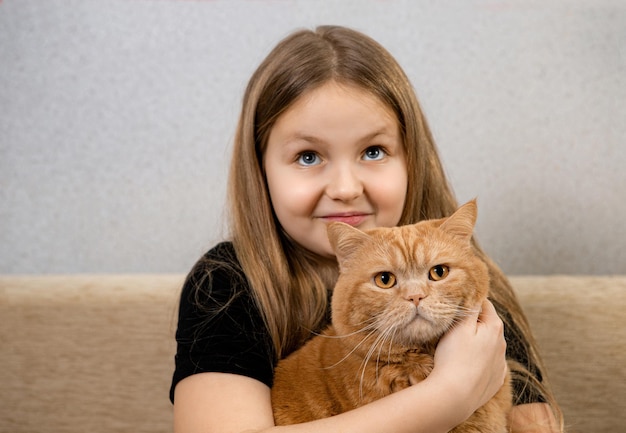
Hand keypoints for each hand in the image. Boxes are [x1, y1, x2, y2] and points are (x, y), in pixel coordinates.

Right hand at [430, 299, 507, 420]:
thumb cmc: (454, 357)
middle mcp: (502, 343)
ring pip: (489, 344)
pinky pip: (488, 363)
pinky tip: (467, 363)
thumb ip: (469, 307)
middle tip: (454, 323)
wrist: (455, 395)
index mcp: (494, 327)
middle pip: (487, 324)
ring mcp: (500, 363)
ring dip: (477, 341)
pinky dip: (479, 360)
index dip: (470, 300)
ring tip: (458, 346)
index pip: (484, 303)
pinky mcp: (496, 379)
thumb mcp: (459, 326)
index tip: (456, 301)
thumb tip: (475, 292)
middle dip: (473, 321)